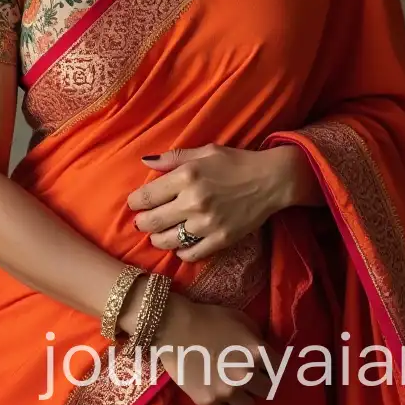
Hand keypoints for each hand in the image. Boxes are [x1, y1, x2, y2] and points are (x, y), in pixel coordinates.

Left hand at [127, 144, 297, 261]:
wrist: (270, 180)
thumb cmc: (235, 162)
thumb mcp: (204, 151)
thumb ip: (174, 158)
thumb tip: (145, 161)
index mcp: (187, 175)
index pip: (146, 195)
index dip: (134, 202)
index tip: (134, 204)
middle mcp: (193, 201)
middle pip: (152, 221)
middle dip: (141, 223)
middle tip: (141, 222)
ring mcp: (207, 223)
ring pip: (167, 241)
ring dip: (157, 239)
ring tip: (157, 235)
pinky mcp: (220, 240)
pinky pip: (190, 254)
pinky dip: (180, 252)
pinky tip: (179, 245)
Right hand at [155, 292, 273, 404]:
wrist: (175, 327)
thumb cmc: (209, 318)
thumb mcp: (240, 318)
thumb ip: (257, 336)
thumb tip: (264, 350)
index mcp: (257, 353)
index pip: (279, 369)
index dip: (272, 365)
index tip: (265, 365)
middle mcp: (246, 375)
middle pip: (267, 390)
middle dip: (260, 382)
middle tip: (249, 375)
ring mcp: (227, 391)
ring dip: (243, 395)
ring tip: (233, 385)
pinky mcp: (208, 402)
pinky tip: (221, 395)